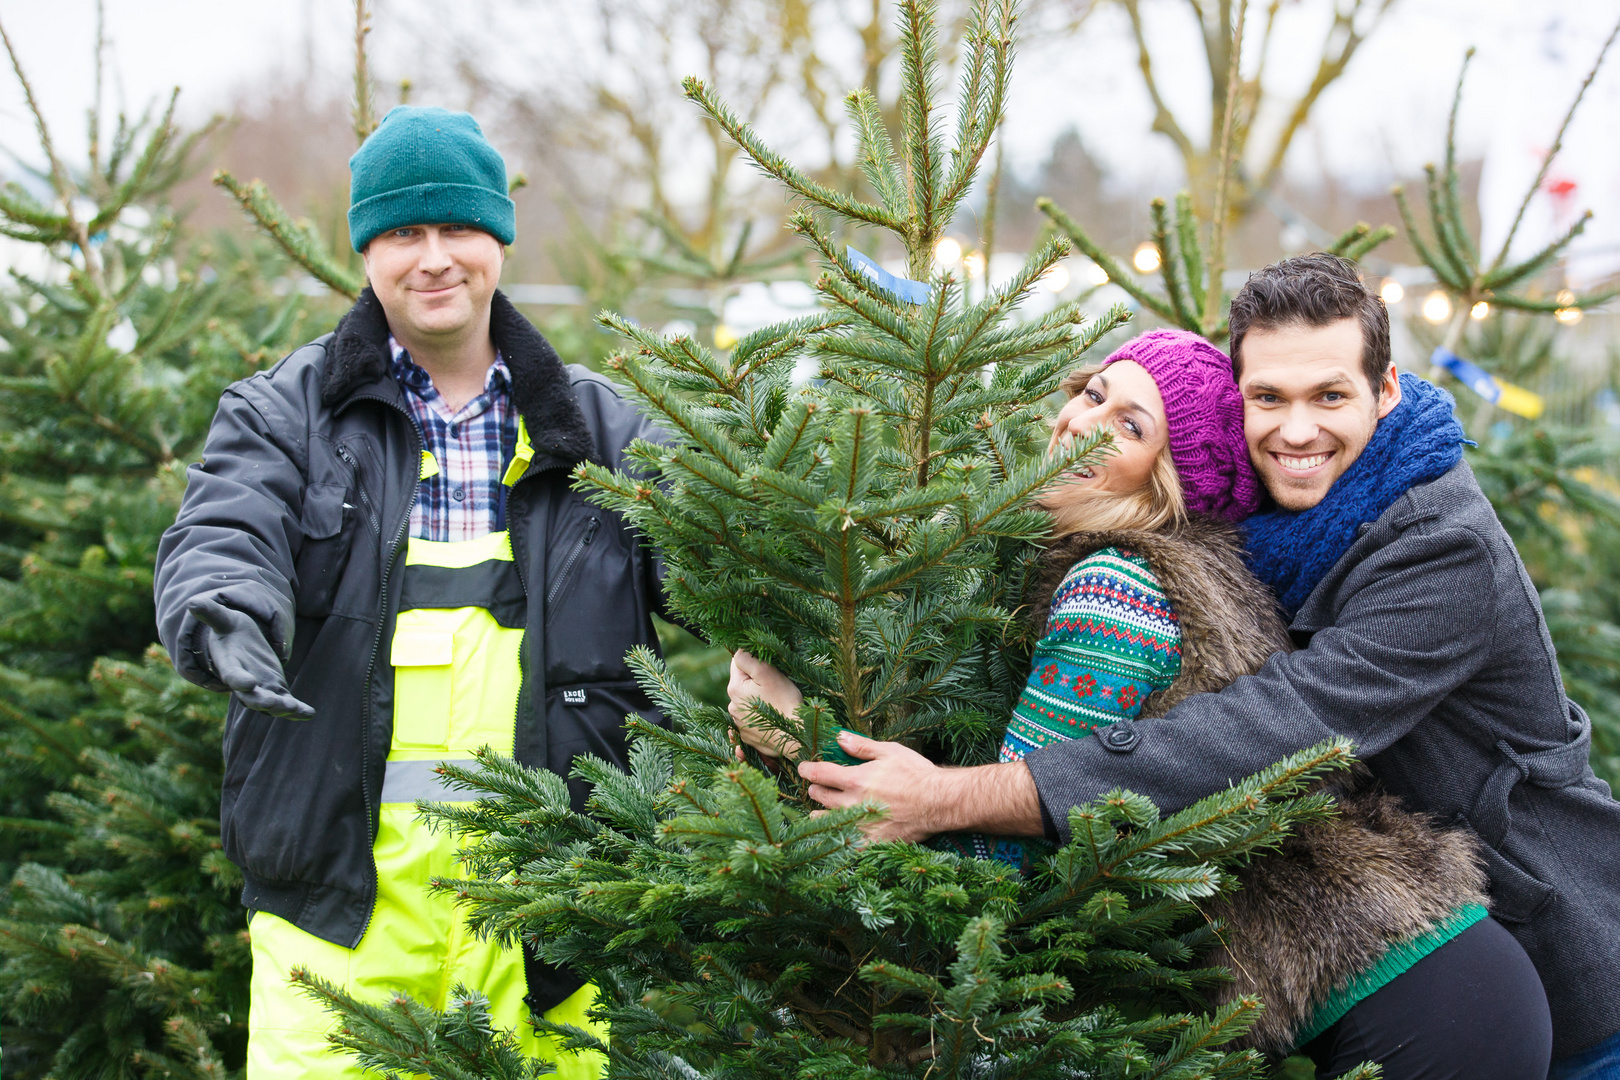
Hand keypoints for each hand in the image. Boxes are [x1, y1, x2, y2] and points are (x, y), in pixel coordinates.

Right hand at [189, 598, 314, 718]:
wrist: (238, 644)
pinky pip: (287, 703)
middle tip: (277, 704)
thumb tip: (192, 602)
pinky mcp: (276, 690)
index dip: (239, 680)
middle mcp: (244, 682)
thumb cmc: (229, 631)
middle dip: (264, 701)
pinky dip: (298, 710)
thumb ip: (211, 614)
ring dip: (283, 708)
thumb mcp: (222, 620)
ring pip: (271, 703)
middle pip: (252, 697)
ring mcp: (261, 688)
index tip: (249, 683)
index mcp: (230, 666)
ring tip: (297, 709)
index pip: (233, 676)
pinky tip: (310, 713)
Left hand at [727, 650, 803, 757]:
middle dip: (755, 682)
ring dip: (757, 700)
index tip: (768, 670)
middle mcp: (731, 706)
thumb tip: (738, 650)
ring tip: (775, 705)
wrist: (795, 738)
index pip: (737, 664)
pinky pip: (750, 719)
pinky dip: (758, 717)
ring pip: (747, 701)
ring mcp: (738, 723)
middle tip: (775, 688)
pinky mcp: (746, 736)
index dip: (754, 663)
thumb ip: (748, 659)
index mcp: (734, 689)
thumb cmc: (785, 702)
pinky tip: (770, 719)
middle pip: (742, 684)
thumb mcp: (768, 674)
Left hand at [797, 731, 946, 841]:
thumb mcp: (890, 751)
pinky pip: (844, 843)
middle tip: (816, 786)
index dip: (806, 769)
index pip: (819, 774)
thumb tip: (839, 737)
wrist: (938, 803)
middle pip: (819, 796)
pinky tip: (838, 833)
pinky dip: (837, 836)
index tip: (803, 769)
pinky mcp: (870, 842)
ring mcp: (859, 825)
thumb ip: (861, 746)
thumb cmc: (916, 774)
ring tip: (823, 809)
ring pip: (825, 820)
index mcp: (854, 780)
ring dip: (820, 813)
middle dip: (814, 789)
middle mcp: (852, 804)